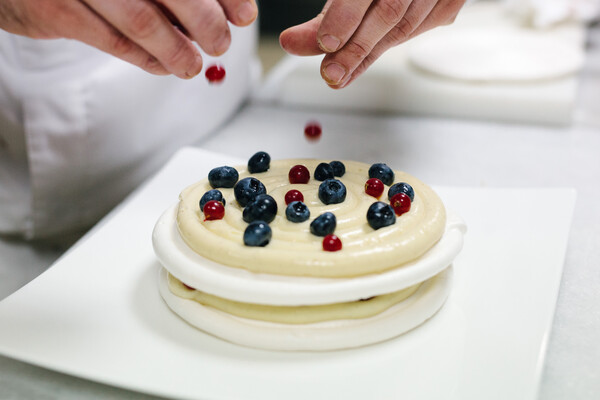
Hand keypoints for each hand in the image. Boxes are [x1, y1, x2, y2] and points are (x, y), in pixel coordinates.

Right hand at [0, 0, 256, 78]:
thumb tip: (229, 12)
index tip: (244, 15)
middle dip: (205, 22)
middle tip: (220, 43)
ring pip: (142, 19)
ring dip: (176, 50)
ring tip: (192, 66)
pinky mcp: (56, 9)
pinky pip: (111, 41)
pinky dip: (144, 59)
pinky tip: (161, 67)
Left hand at [280, 0, 464, 88]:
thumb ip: (323, 18)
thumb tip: (292, 43)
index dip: (345, 16)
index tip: (325, 43)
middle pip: (389, 12)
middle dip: (357, 48)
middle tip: (331, 73)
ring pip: (406, 26)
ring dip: (370, 54)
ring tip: (341, 74)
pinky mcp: (451, 2)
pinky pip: (423, 28)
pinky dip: (392, 44)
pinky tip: (370, 56)